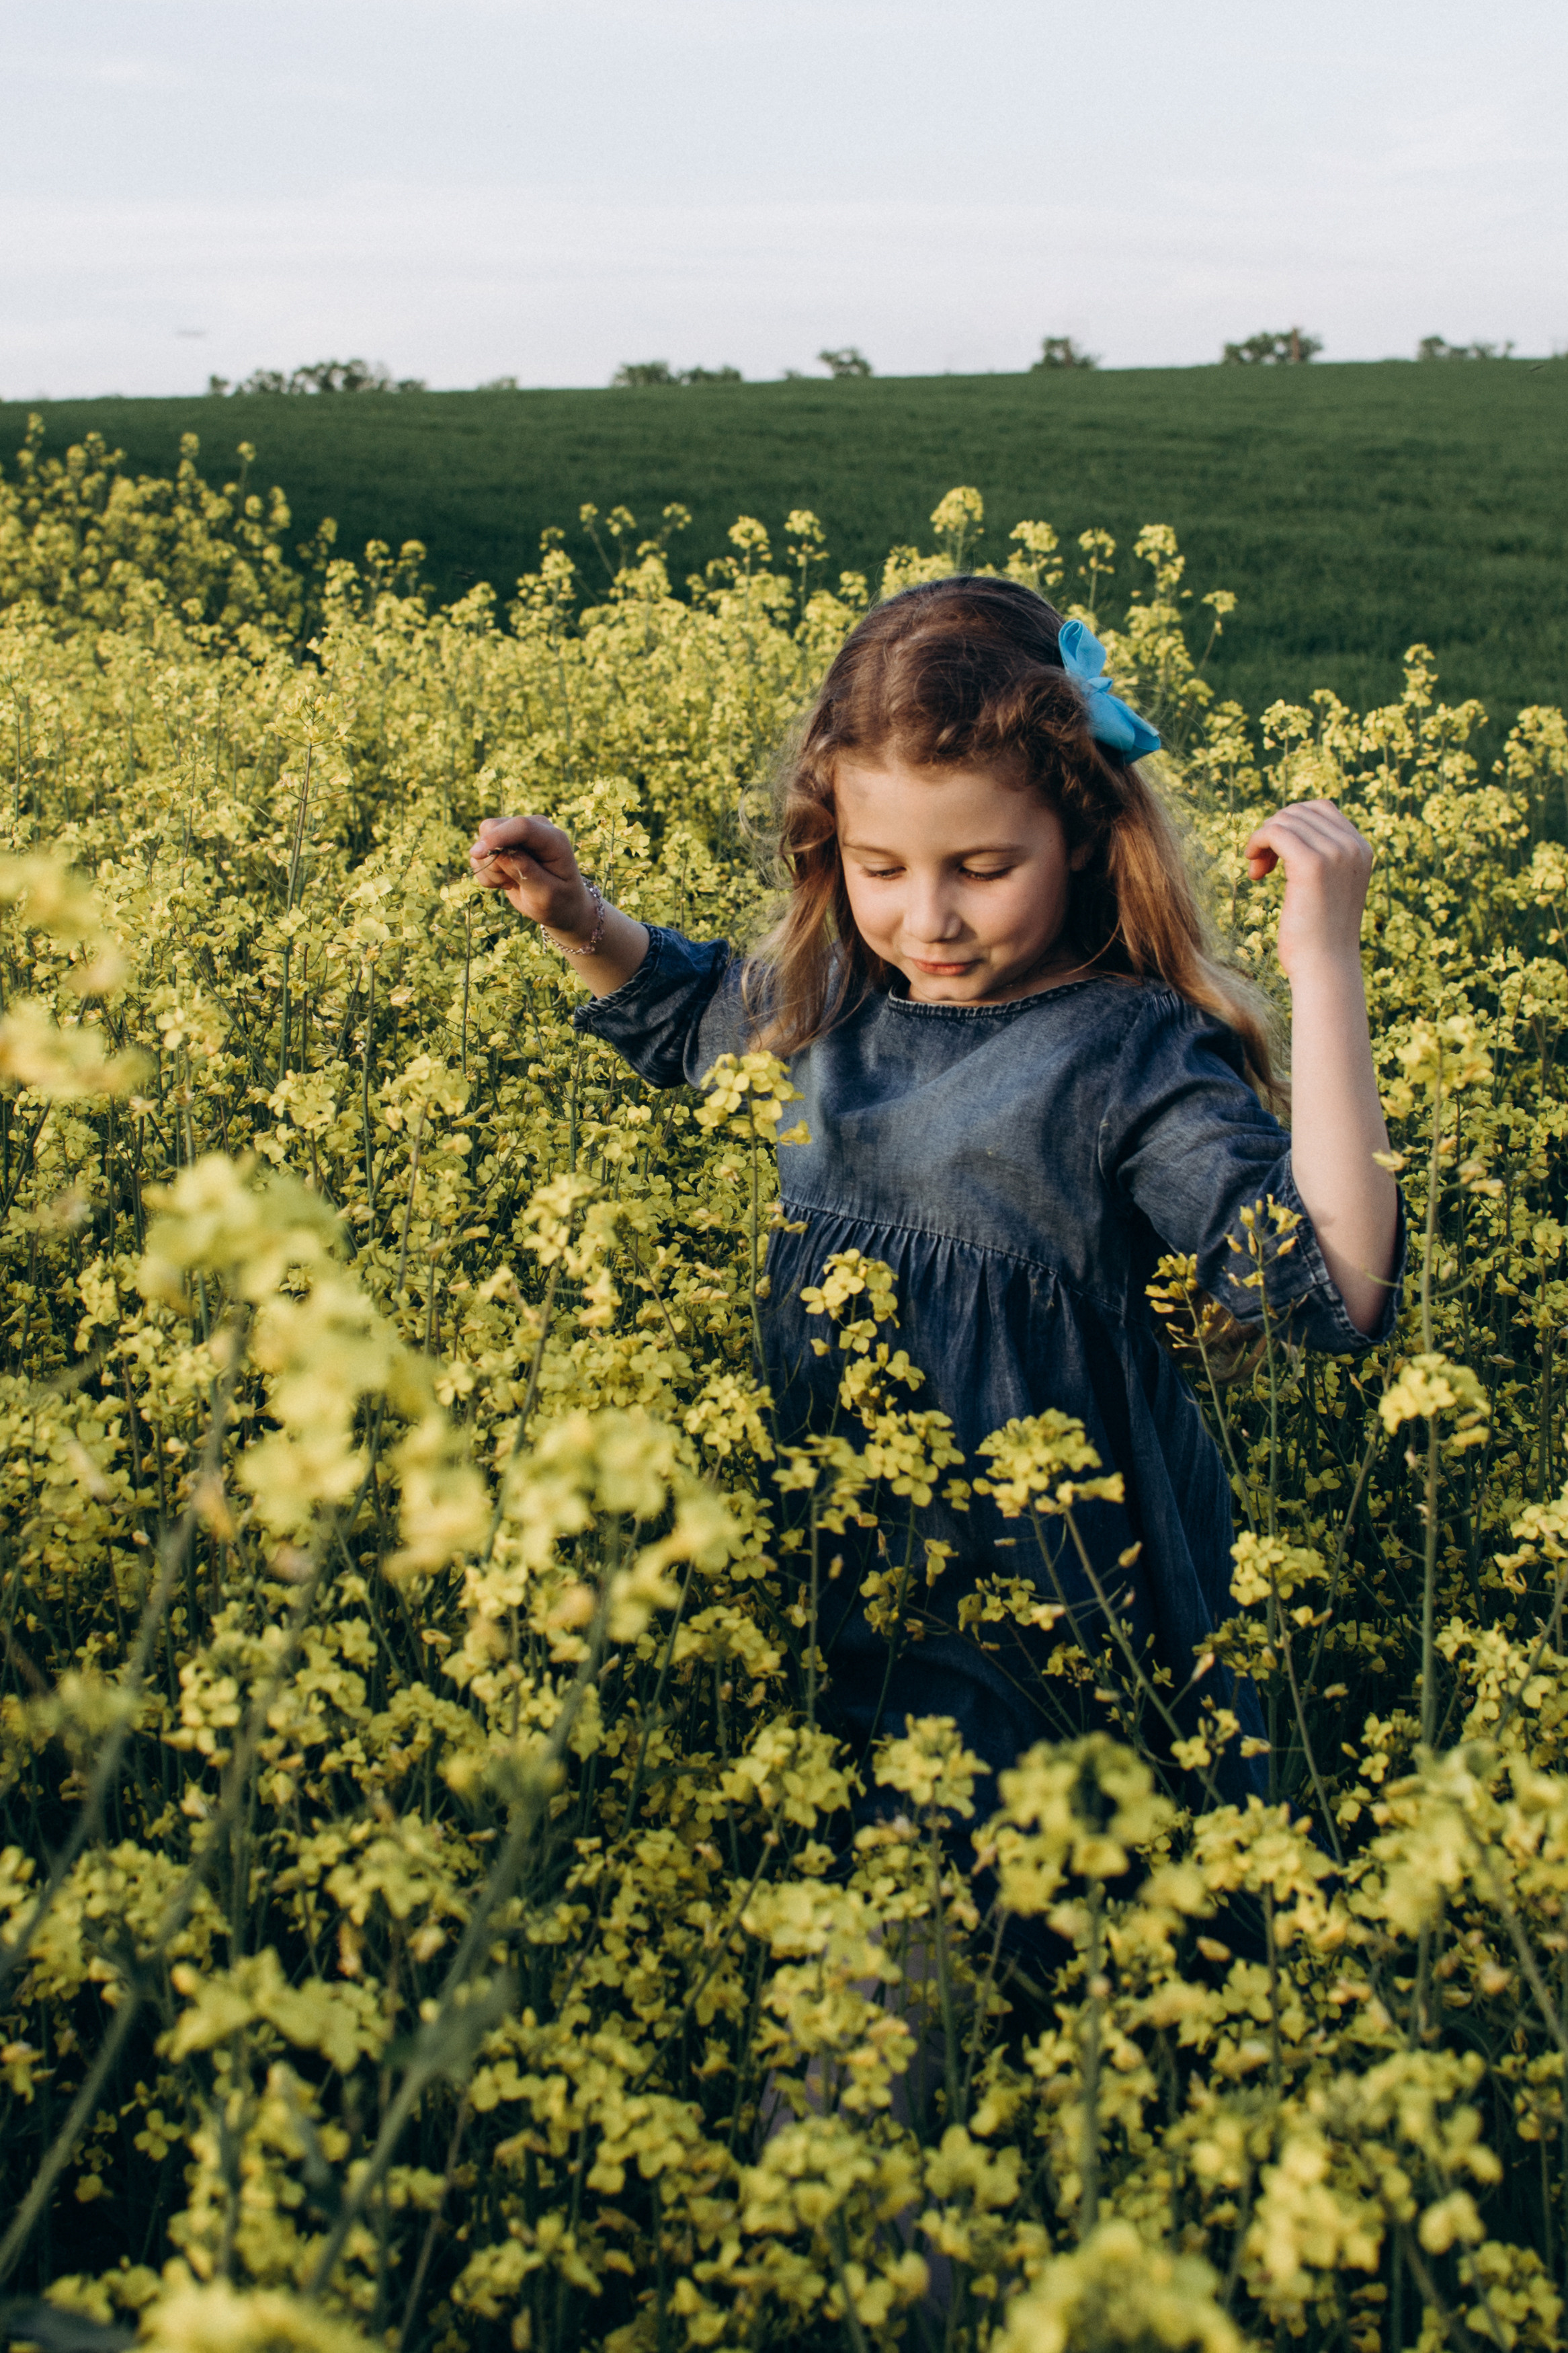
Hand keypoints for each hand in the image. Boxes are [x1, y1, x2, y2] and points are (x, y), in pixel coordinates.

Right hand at [469, 814, 595, 940]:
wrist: (559, 906)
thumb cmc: (559, 901)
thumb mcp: (546, 893)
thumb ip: (525, 871)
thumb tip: (498, 852)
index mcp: (552, 838)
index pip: (521, 826)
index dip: (497, 837)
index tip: (476, 853)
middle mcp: (533, 829)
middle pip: (493, 827)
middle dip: (492, 858)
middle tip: (510, 882)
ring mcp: (516, 835)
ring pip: (482, 842)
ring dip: (491, 870)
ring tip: (513, 883)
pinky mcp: (503, 845)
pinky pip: (478, 856)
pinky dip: (486, 874)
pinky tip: (506, 882)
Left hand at [1244, 799, 1372, 979]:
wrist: (1325, 967)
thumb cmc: (1319, 935)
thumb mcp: (1326, 889)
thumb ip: (1319, 858)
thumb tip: (1285, 830)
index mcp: (1361, 848)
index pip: (1320, 809)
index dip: (1290, 825)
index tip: (1276, 856)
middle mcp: (1353, 845)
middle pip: (1299, 811)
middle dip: (1273, 832)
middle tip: (1261, 866)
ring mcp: (1336, 852)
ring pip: (1285, 820)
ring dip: (1262, 840)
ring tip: (1257, 872)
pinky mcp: (1312, 863)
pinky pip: (1275, 832)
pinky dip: (1257, 842)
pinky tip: (1254, 868)